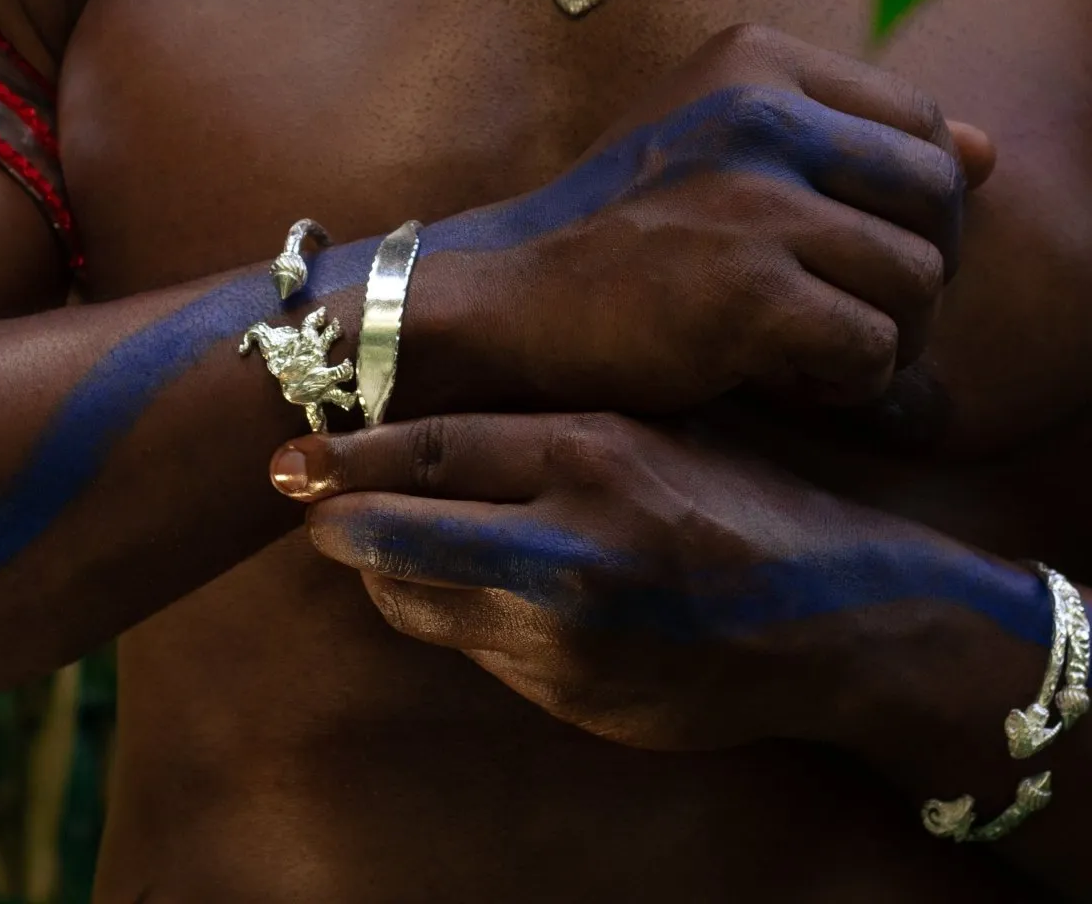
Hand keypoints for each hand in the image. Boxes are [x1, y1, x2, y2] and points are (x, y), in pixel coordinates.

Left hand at [271, 411, 978, 751]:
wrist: (849, 623)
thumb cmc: (754, 505)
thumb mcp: (661, 437)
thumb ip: (554, 437)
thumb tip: (438, 436)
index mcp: (596, 457)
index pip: (435, 451)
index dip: (350, 457)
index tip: (290, 460)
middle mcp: (570, 549)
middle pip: (399, 539)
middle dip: (337, 525)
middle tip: (308, 507)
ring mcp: (568, 639)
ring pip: (423, 607)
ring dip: (394, 575)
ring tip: (394, 542)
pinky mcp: (575, 702)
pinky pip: (481, 654)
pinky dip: (465, 619)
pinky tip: (493, 592)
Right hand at [460, 24, 994, 411]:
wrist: (510, 300)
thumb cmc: (614, 232)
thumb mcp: (717, 149)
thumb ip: (846, 139)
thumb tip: (990, 154)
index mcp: (756, 62)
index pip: (922, 125)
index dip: (913, 205)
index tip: (855, 248)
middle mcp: (762, 114)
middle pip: (936, 201)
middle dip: (911, 271)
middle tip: (841, 307)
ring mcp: (755, 201)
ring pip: (916, 283)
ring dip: (878, 336)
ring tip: (804, 348)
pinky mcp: (750, 293)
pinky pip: (873, 352)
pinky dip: (844, 384)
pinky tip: (781, 376)